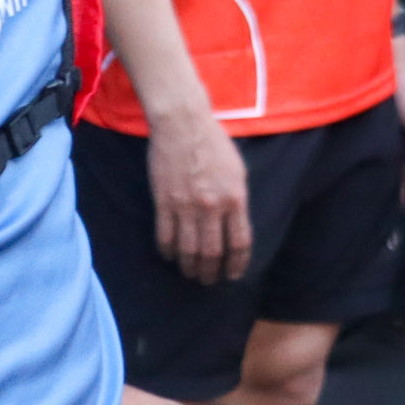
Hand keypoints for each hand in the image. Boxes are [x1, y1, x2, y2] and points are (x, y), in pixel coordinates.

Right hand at [147, 110, 251, 283]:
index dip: (237, 264)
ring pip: (188, 249)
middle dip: (212, 272)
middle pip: (213, 252)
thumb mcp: (238, 171)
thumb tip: (235, 227)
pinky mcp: (164, 201)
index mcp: (235, 198)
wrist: (183, 124)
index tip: (233, 274)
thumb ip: (237, 200)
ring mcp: (186, 205)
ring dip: (190, 267)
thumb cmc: (214, 144)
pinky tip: (170, 256)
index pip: (240, 242)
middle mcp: (212, 206)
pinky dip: (168, 251)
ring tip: (191, 274)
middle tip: (209, 281)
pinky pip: (165, 236)